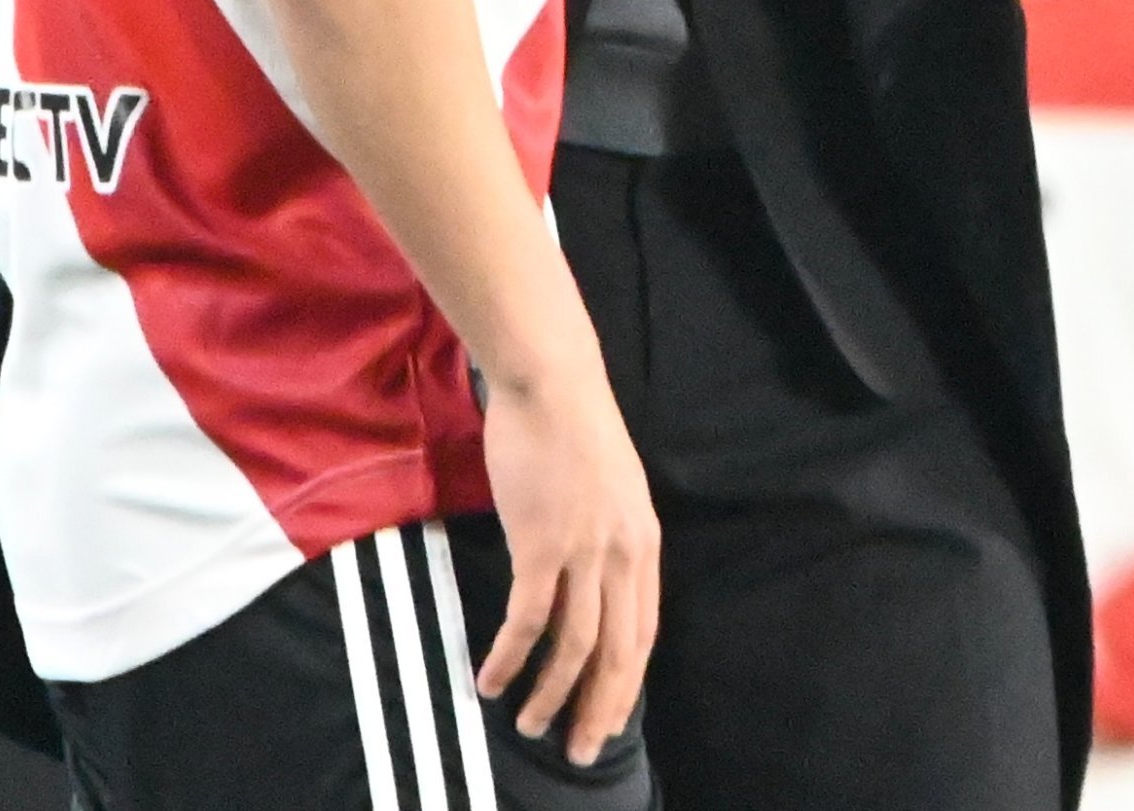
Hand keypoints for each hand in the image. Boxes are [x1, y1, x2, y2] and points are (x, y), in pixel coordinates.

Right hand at [476, 363, 658, 764]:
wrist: (551, 382)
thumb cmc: (573, 428)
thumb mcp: (613, 490)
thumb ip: (610, 538)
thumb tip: (589, 583)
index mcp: (644, 543)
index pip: (643, 633)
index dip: (626, 685)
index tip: (609, 720)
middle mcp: (622, 554)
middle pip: (618, 652)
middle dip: (598, 709)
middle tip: (578, 750)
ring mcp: (583, 550)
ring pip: (575, 646)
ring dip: (550, 693)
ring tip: (530, 725)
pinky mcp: (540, 544)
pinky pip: (527, 620)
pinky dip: (510, 658)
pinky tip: (490, 681)